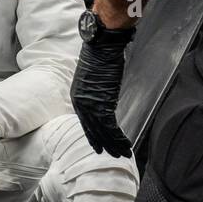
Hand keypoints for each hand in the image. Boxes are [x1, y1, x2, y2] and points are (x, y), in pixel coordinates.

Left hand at [71, 39, 132, 157]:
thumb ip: (96, 93)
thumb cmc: (100, 58)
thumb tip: (104, 102)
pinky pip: (110, 126)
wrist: (102, 47)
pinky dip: (118, 136)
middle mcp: (80, 103)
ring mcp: (90, 104)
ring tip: (123, 152)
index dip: (93, 136)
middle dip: (104, 144)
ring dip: (114, 143)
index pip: (85, 123)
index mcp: (77, 98)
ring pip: (102, 131)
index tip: (99, 146)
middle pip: (92, 130)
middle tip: (114, 154)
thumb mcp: (93, 79)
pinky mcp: (102, 103)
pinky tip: (125, 143)